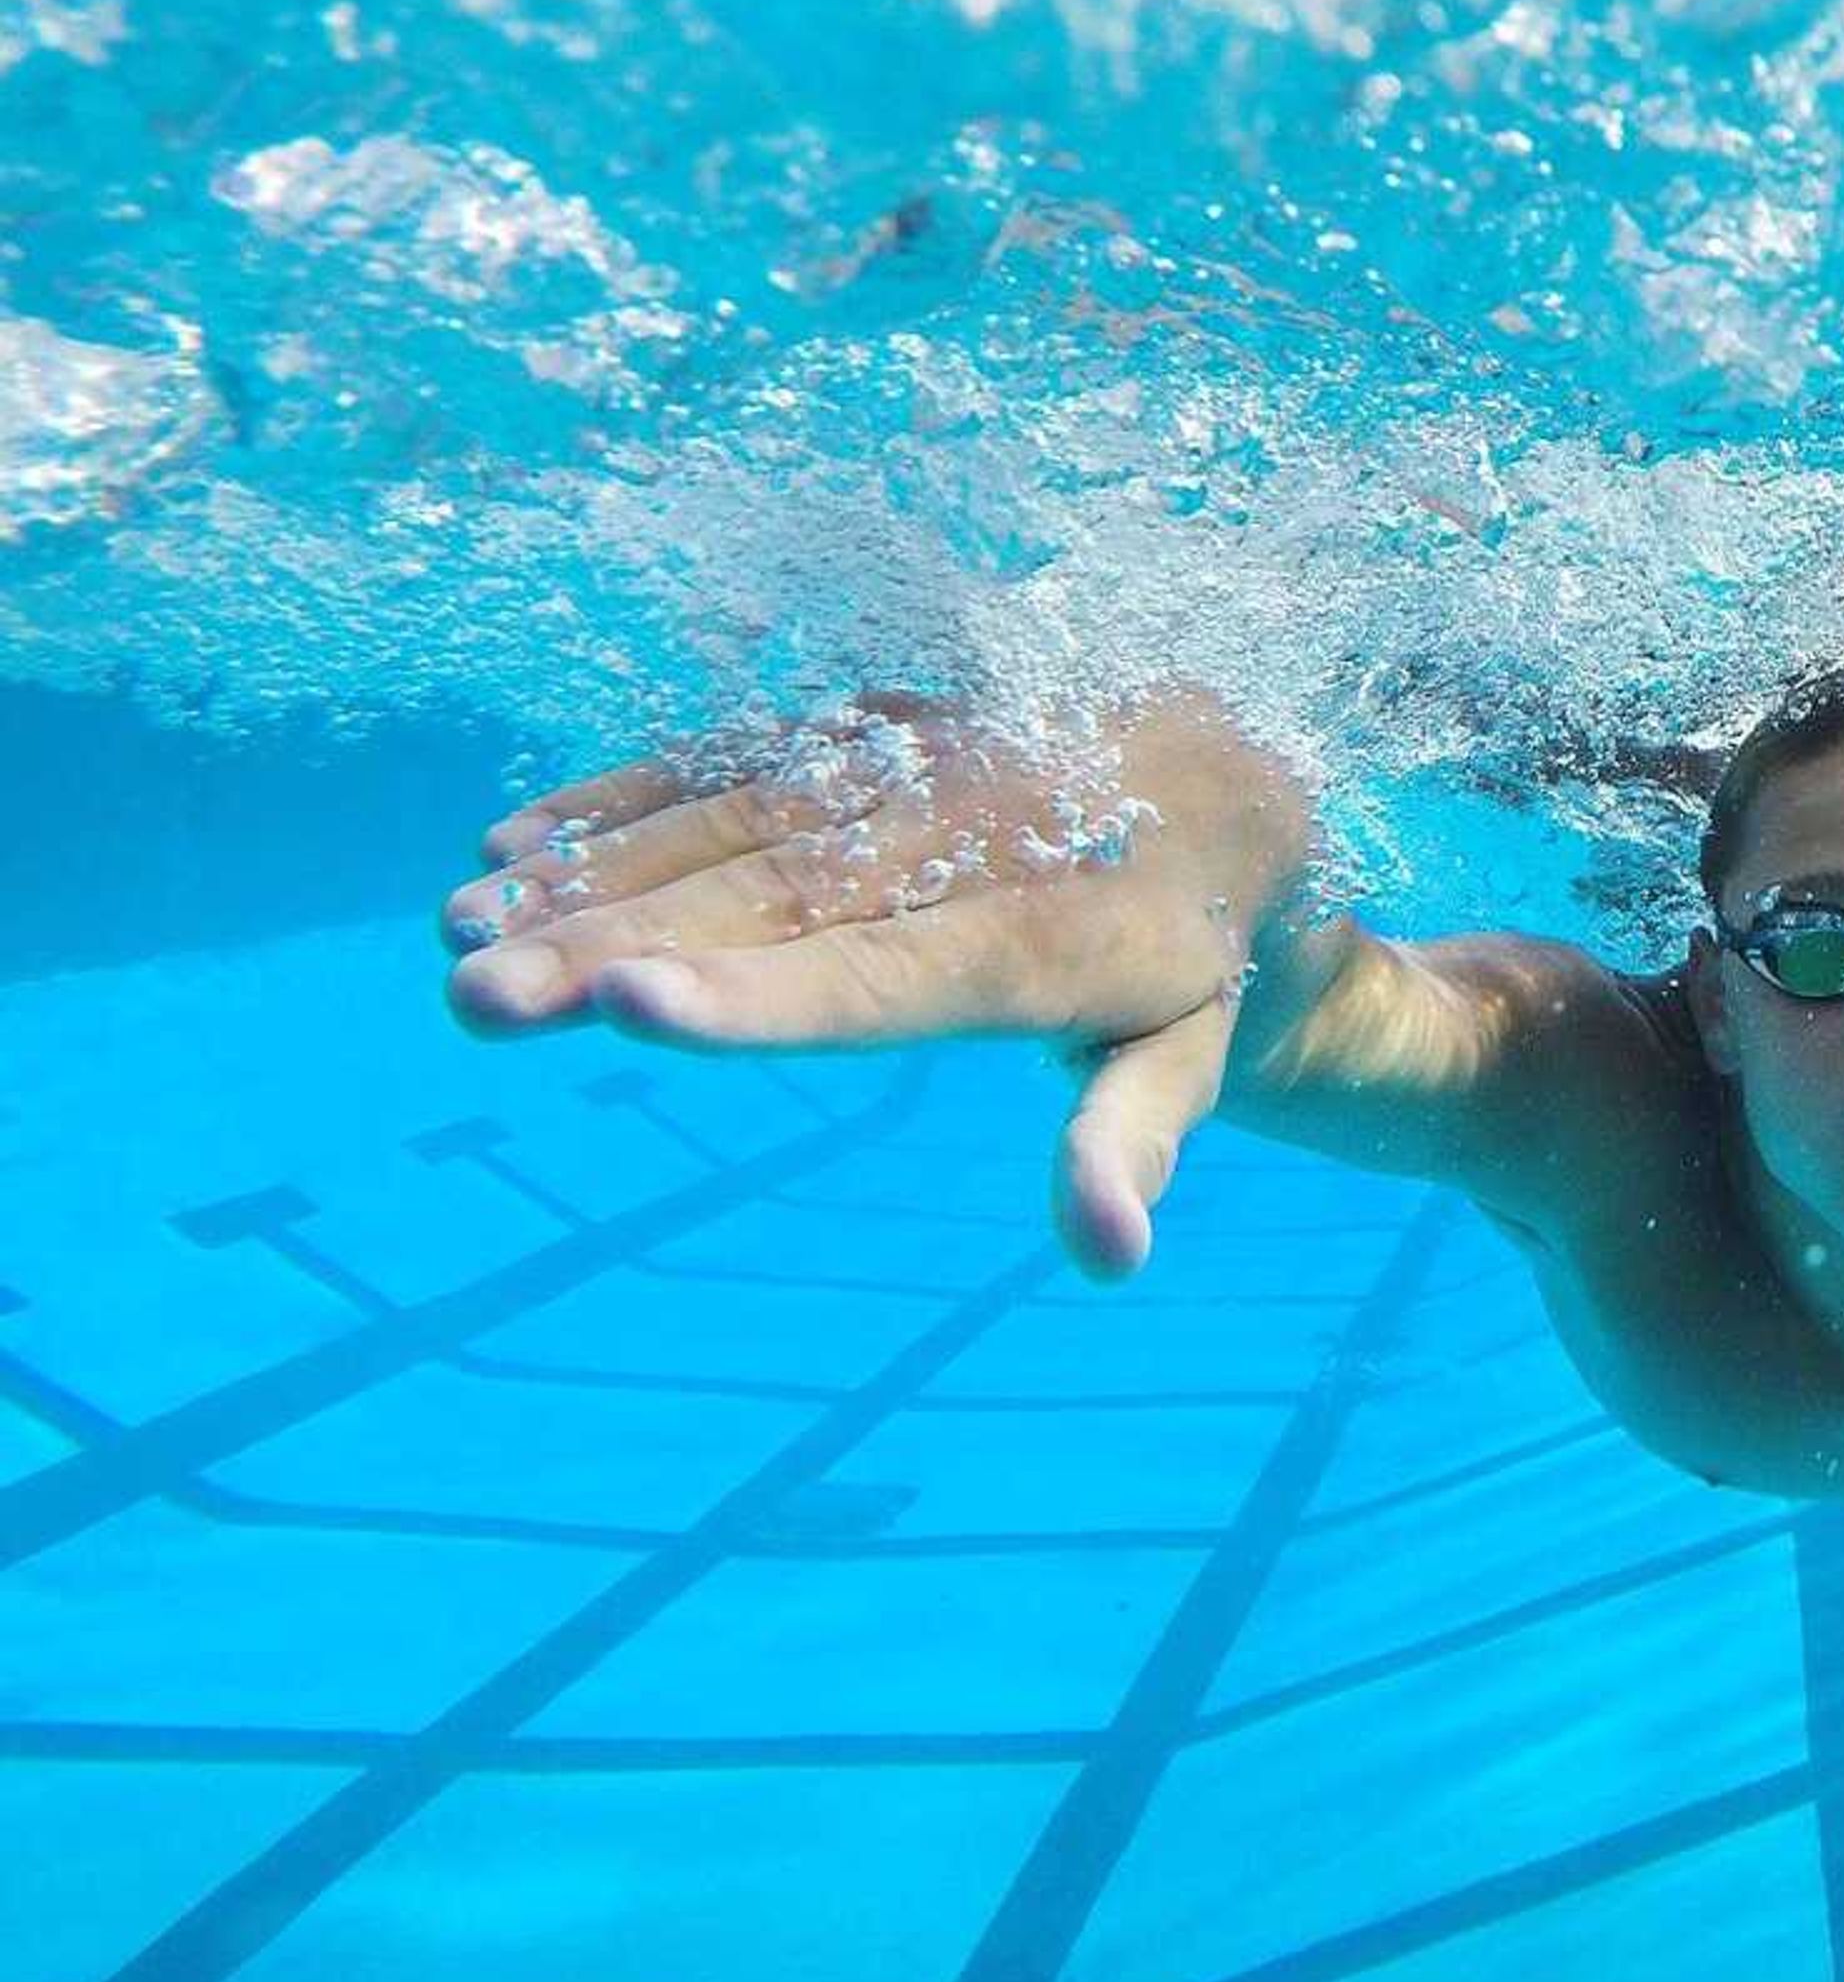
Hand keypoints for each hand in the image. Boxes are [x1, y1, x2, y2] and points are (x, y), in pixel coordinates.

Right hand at [439, 688, 1308, 1279]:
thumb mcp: (1198, 1055)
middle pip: (775, 903)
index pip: (887, 976)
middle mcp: (967, 839)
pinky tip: (520, 845)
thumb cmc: (1203, 960)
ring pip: (736, 823)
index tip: (629, 1004)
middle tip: (476, 996)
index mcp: (1045, 940)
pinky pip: (745, 759)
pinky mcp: (878, 729)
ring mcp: (915, 769)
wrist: (1240, 776)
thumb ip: (1135, 1140)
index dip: (761, 995)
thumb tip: (1111, 1252)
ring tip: (465, 928)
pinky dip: (632, 799)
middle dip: (616, 942)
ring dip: (595, 874)